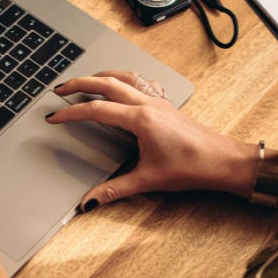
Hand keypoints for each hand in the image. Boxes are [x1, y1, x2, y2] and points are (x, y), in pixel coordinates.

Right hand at [48, 71, 258, 210]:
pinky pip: (140, 82)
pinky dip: (123, 79)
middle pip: (106, 83)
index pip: (96, 110)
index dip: (71, 113)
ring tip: (84, 81)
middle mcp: (148, 104)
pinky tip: (120, 85)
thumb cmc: (193, 167)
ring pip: (124, 77)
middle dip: (79, 83)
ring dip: (101, 76)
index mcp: (140, 119)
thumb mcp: (148, 180)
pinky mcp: (166, 106)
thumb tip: (90, 201)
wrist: (223, 161)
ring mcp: (158, 102)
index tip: (54, 117)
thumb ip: (114, 189)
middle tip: (59, 89)